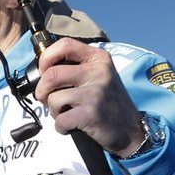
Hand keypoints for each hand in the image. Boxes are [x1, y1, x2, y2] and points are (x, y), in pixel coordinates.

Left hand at [33, 38, 144, 157]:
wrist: (132, 130)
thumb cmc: (108, 103)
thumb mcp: (99, 75)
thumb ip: (76, 67)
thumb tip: (42, 70)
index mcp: (98, 58)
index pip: (64, 45)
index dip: (46, 58)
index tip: (44, 71)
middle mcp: (98, 72)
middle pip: (51, 75)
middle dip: (42, 90)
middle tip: (47, 99)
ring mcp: (95, 92)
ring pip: (53, 98)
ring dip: (53, 110)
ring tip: (67, 113)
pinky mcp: (91, 114)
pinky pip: (60, 120)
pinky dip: (61, 127)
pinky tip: (72, 125)